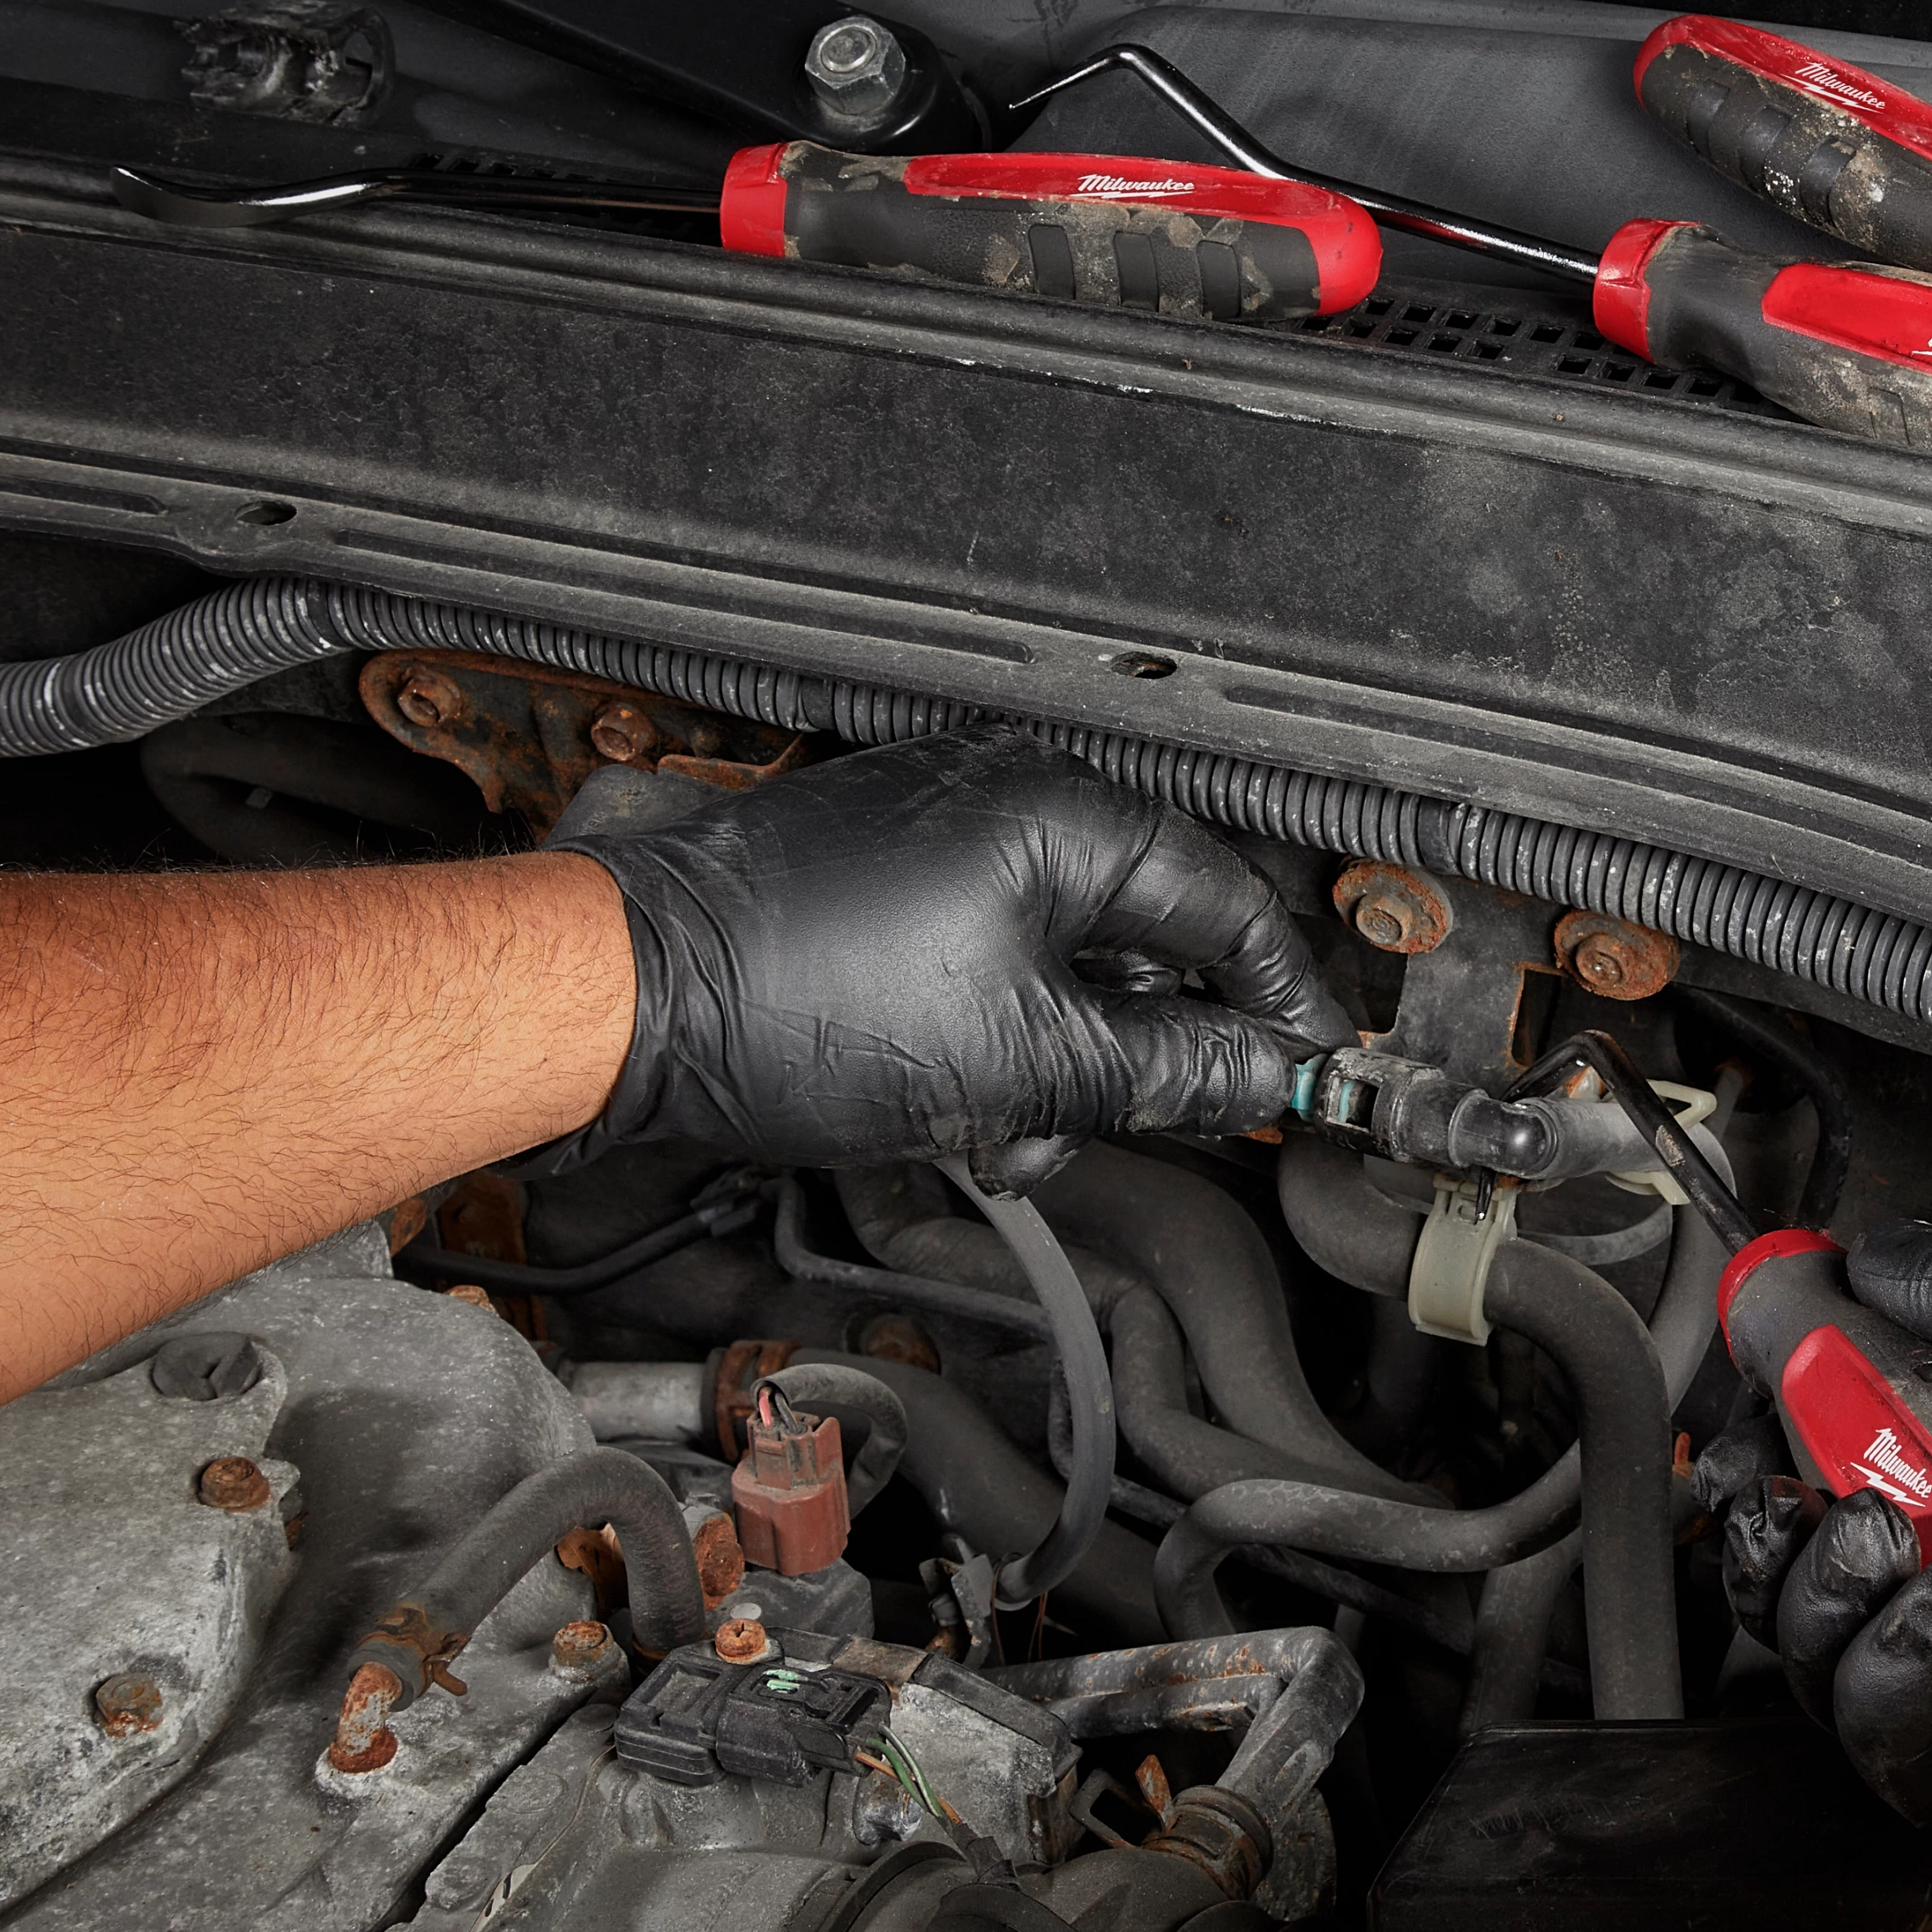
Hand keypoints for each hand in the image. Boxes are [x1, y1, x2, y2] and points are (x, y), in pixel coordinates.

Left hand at [557, 734, 1351, 1182]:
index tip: (1300, 1071)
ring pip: (1061, 967)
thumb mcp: (1023, 1062)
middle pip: (1141, 941)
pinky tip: (955, 1105)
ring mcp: (940, 837)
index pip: (1226, 906)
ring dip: (1055, 1066)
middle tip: (1120, 1126)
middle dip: (1132, 1058)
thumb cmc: (800, 998)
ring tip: (1002, 1130)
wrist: (631, 998)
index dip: (1274, 1003)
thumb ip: (1164, 1070)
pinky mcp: (884, 882)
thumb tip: (1254, 1076)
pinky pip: (987, 961)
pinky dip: (993, 1041)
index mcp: (1063, 814)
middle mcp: (1007, 801)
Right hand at [1706, 1213, 1931, 1817]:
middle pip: (1816, 1533)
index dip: (1787, 1411)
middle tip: (1801, 1490)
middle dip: (1783, 1514)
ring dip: (1831, 1591)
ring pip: (1829, 1642)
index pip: (1854, 1413)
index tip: (1757, 1401)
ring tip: (1903, 1550)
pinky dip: (1895, 1682)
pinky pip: (1891, 1738)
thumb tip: (1864, 1260)